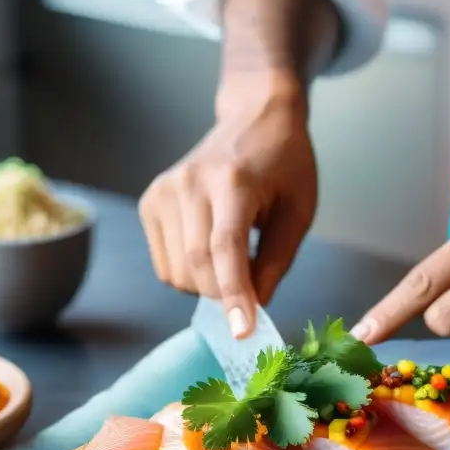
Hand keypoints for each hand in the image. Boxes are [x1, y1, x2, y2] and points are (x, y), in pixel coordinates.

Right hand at [138, 80, 316, 337]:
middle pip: (197, 265)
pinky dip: (188, 274)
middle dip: (224, 296)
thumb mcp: (298, 212)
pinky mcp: (150, 201)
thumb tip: (256, 307)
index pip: (225, 248)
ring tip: (232, 263)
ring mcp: (163, 190)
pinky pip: (164, 264)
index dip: (234, 295)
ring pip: (176, 271)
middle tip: (250, 298)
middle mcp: (190, 183)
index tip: (242, 332)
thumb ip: (276, 262)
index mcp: (232, 181)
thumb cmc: (284, 164)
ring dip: (206, 287)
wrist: (255, 117)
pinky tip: (209, 252)